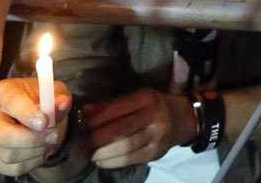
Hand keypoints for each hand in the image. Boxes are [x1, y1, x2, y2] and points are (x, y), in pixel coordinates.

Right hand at [0, 76, 72, 175]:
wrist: (43, 122)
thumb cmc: (46, 103)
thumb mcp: (57, 94)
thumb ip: (59, 99)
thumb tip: (62, 104)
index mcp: (4, 91)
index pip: (11, 102)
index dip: (27, 113)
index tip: (44, 121)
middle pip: (3, 134)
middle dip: (31, 139)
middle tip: (54, 136)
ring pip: (8, 155)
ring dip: (36, 151)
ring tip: (49, 141)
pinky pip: (12, 168)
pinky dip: (31, 163)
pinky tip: (39, 151)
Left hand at [79, 88, 193, 168]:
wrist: (181, 119)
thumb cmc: (152, 106)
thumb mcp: (136, 98)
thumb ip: (112, 105)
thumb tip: (84, 111)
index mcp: (146, 98)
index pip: (117, 109)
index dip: (96, 118)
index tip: (80, 123)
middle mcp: (154, 116)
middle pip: (120, 129)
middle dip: (97, 137)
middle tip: (81, 142)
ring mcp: (157, 136)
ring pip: (126, 147)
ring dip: (103, 153)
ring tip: (89, 153)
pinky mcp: (157, 153)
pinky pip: (131, 159)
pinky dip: (113, 162)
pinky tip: (102, 161)